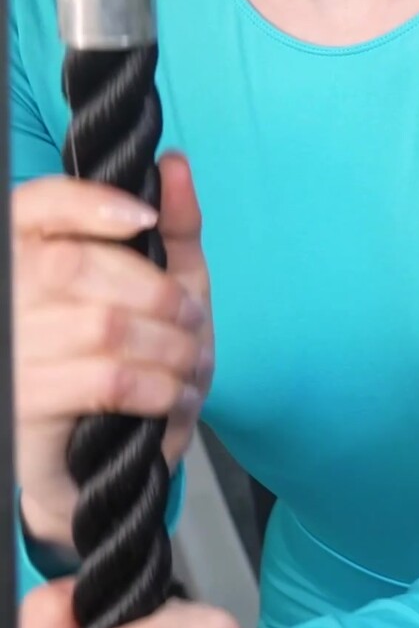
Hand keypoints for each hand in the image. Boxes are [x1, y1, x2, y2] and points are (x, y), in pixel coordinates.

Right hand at [13, 154, 211, 550]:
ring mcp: (10, 352)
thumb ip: (173, 228)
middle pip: (76, 267)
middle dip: (157, 293)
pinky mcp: (25, 403)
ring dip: (171, 347)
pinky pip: (107, 380)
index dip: (87, 203)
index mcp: (28, 258)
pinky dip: (161, 386)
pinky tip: (174, 395)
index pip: (35, 207)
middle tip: (190, 321)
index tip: (141, 218)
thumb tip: (174, 164)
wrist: (97, 462)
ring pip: (102, 327)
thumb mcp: (169, 287)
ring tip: (189, 364)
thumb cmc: (132, 360)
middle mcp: (7, 299)